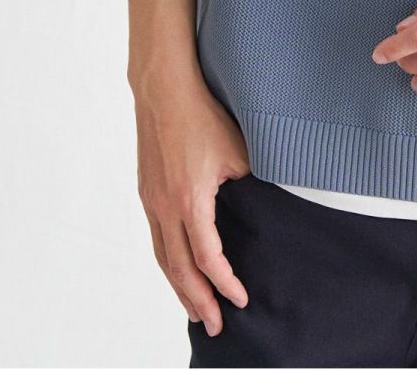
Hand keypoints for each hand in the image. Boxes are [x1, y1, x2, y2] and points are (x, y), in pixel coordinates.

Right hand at [132, 75, 252, 337]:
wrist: (164, 90)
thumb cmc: (203, 115)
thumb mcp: (238, 149)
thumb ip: (252, 182)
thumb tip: (269, 201)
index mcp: (190, 200)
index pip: (208, 258)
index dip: (224, 283)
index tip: (241, 300)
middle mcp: (165, 207)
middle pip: (180, 270)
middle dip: (198, 301)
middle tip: (215, 326)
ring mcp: (152, 201)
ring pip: (163, 258)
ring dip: (179, 287)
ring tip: (195, 309)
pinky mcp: (146, 192)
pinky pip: (156, 239)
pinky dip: (168, 262)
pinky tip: (178, 270)